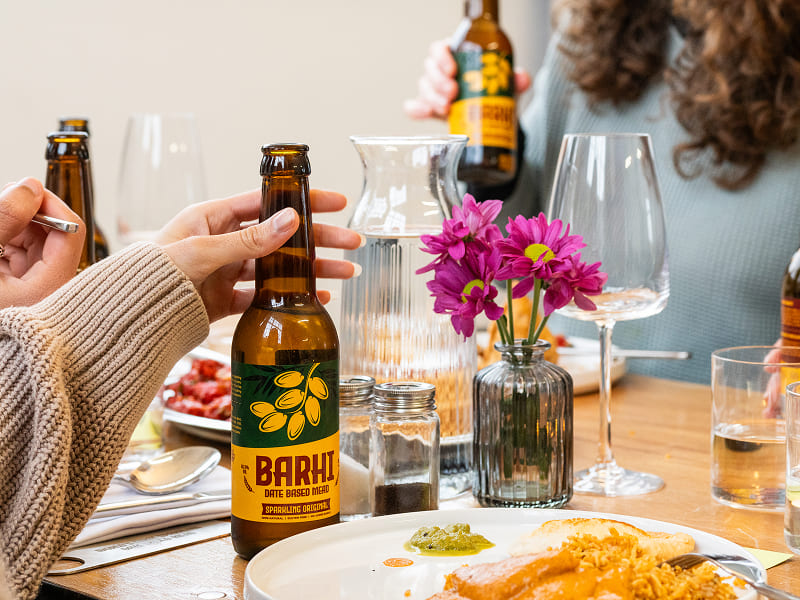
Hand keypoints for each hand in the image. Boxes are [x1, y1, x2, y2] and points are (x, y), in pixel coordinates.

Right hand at [0, 177, 85, 307]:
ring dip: (11, 226)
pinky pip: (17, 255)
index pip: (70, 231)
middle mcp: (48, 292)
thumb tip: (29, 186)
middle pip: (51, 235)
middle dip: (24, 213)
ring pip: (32, 243)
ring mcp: (32, 290)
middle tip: (0, 203)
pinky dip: (4, 241)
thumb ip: (3, 221)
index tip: (21, 190)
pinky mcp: (16, 289)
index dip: (48, 204)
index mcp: (48, 289)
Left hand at [157, 189, 361, 321]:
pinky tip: (315, 299)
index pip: (267, 202)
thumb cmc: (154, 275)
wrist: (131, 318)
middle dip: (319, 238)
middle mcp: (224, 241)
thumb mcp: (203, 251)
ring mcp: (227, 271)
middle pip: (281, 236)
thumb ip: (248, 240)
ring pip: (279, 268)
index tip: (335, 203)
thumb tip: (291, 220)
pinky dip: (289, 299)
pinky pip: (265, 297)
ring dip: (312, 270)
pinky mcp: (226, 300)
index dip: (303, 201)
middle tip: (352, 242)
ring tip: (346, 273)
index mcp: (213, 218)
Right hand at [404, 39, 531, 119]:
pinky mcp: (430, 108)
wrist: (489, 117)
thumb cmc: (493, 93)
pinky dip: (417, 109)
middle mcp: (441, 71)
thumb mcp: (506, 85)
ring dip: (432, 98)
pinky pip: (415, 107)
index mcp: (455, 56)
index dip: (442, 56)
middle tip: (453, 93)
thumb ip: (514, 79)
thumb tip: (521, 78)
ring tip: (447, 109)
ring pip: (423, 88)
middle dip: (439, 81)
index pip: (440, 49)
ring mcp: (433, 90)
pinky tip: (425, 113)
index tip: (453, 69)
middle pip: (430, 68)